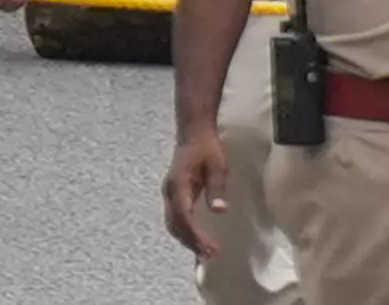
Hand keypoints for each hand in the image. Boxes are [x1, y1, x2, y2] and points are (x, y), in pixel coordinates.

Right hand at [164, 123, 229, 258]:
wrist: (193, 132)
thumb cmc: (207, 148)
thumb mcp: (217, 166)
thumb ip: (216, 188)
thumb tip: (219, 210)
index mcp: (179, 183)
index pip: (183, 214)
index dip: (195, 234)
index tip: (211, 248)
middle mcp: (170, 190)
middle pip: (175, 223)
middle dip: (191, 242)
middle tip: (210, 256)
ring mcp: (169, 193)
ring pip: (172, 222)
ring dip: (187, 239)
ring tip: (205, 253)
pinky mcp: (173, 194)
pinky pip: (175, 218)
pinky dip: (184, 232)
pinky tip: (197, 240)